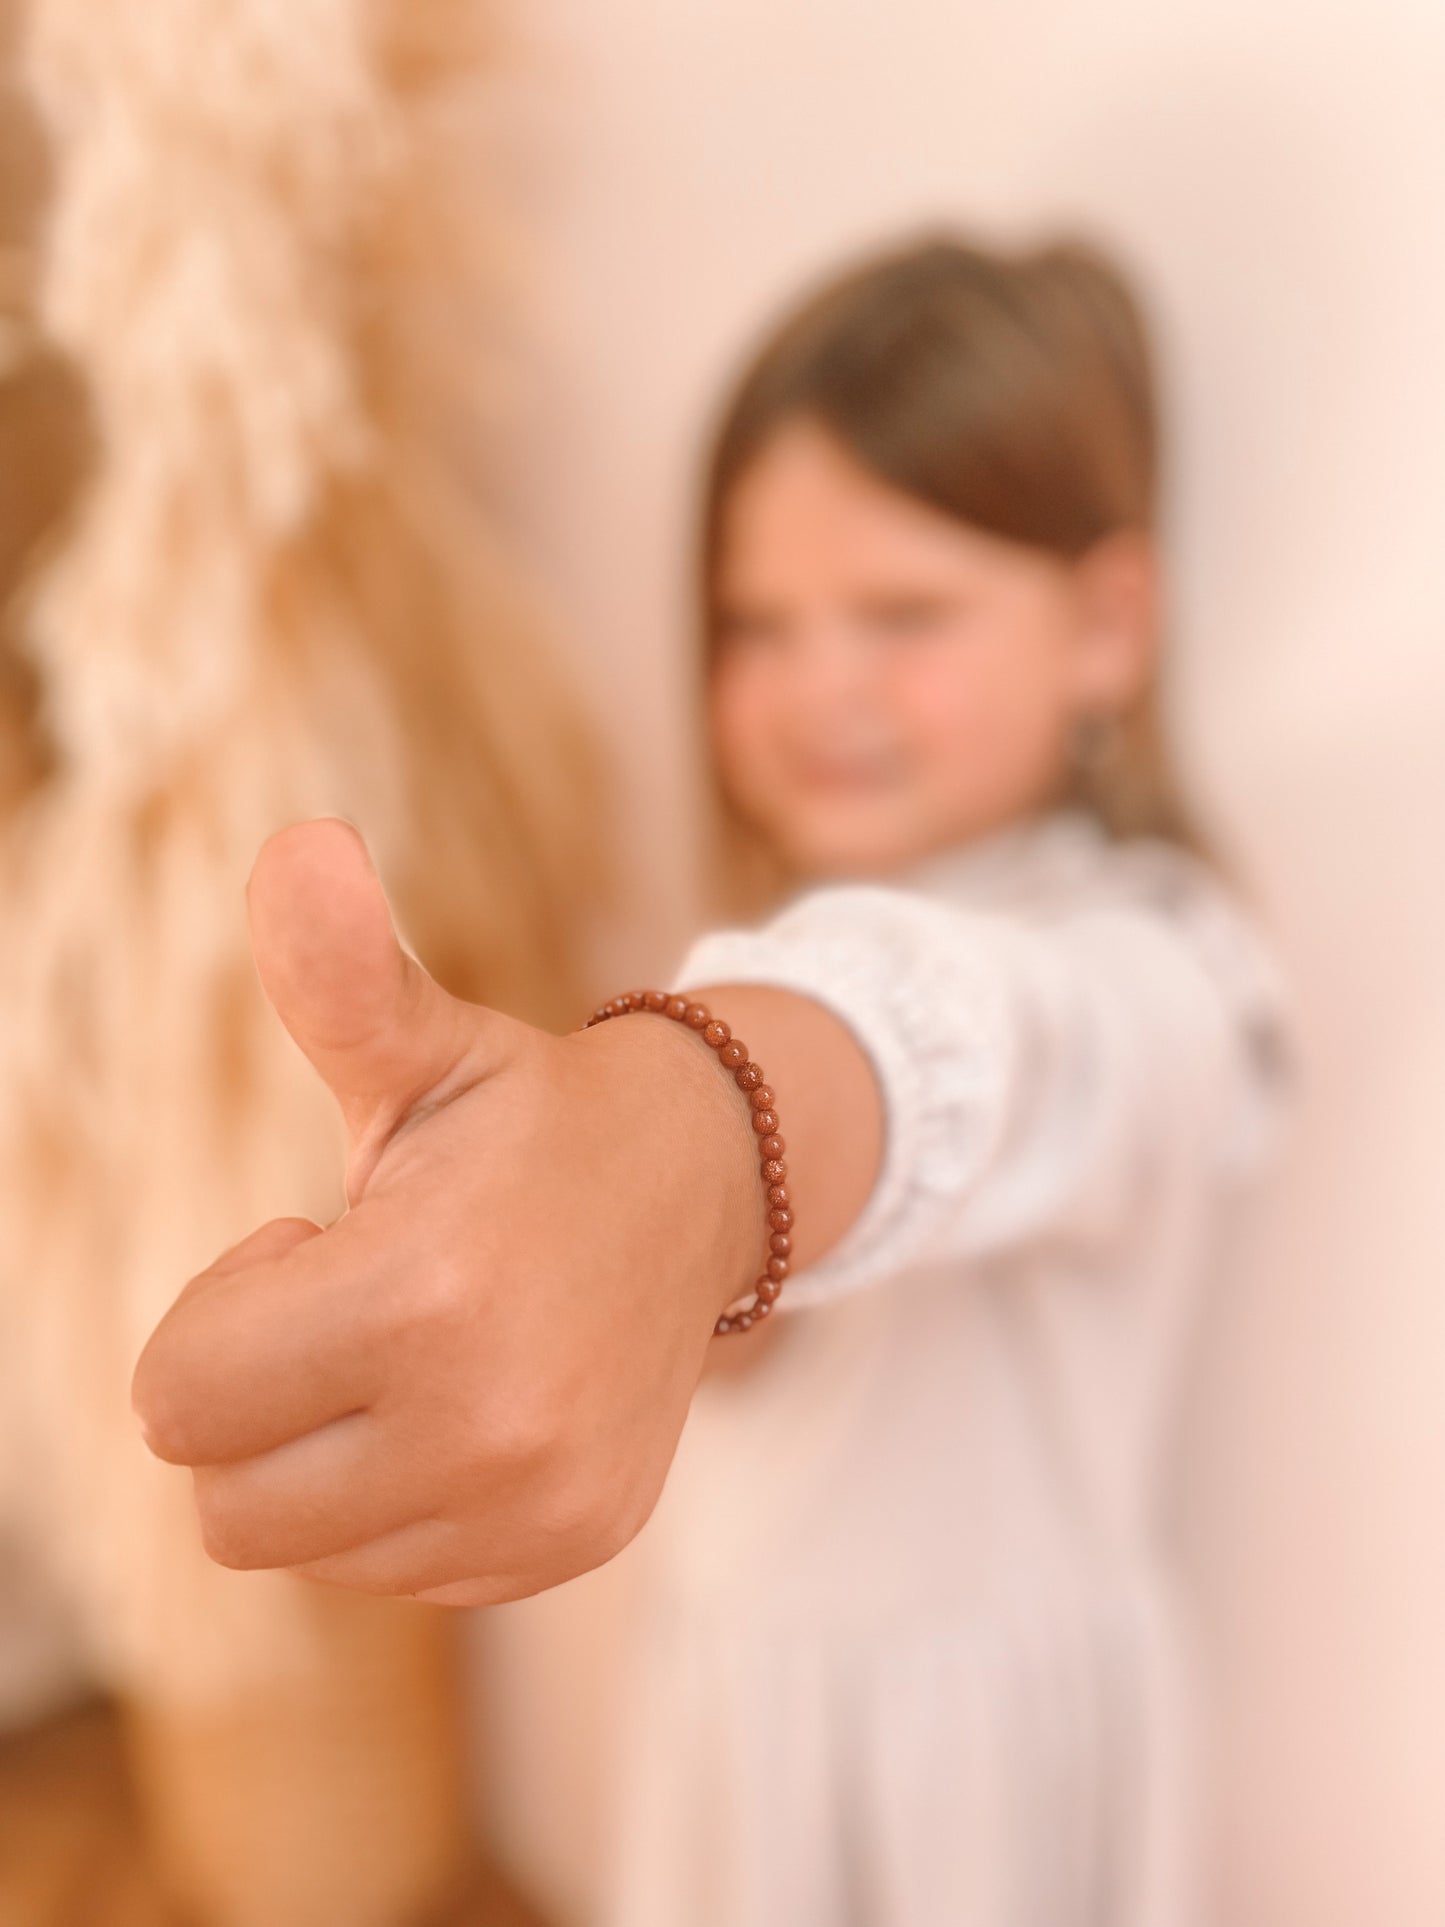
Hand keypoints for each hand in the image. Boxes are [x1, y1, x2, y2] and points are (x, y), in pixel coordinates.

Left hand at [131, 819, 763, 1604]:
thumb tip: (297, 845)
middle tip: (357, 1304)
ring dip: (325, 1453)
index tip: (318, 1244)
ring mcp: (535, 1505)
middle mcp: (486, 1429)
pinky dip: (400, 1498)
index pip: (177, 1401)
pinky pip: (396, 1571)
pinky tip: (468, 1401)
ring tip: (421, 1347)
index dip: (224, 1312)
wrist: (705, 1182)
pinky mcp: (568, 1546)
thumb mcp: (422, 1047)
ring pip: (304, 1546)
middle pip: (222, 1501)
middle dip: (257, 1399)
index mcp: (421, 1298)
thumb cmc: (528, 1118)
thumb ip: (337, 972)